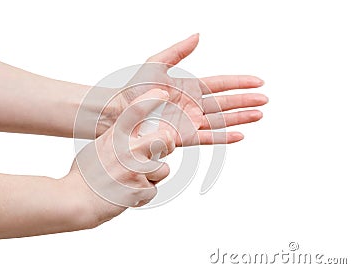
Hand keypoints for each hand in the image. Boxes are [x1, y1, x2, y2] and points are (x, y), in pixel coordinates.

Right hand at [64, 89, 174, 226]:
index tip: (162, 94)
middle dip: (166, 147)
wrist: (76, 201)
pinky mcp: (140, 189)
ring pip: (163, 170)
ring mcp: (135, 169)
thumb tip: (132, 135)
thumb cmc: (85, 175)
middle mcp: (128, 150)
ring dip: (152, 177)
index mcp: (116, 137)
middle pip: (165, 140)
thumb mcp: (98, 147)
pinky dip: (143, 194)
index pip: (135, 112)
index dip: (151, 100)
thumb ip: (116, 138)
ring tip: (131, 181)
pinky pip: (153, 190)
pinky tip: (127, 193)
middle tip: (156, 153)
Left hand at [98, 34, 267, 144]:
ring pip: (221, 120)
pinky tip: (240, 135)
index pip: (220, 84)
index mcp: (189, 88)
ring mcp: (189, 121)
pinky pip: (207, 137)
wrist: (119, 109)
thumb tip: (198, 36)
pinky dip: (224, 136)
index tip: (258, 82)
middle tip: (265, 100)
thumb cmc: (135, 87)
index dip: (239, 83)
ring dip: (240, 118)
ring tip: (259, 115)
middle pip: (225, 102)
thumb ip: (178, 51)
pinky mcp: (182, 135)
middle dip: (245, 101)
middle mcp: (193, 105)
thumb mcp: (156, 63)